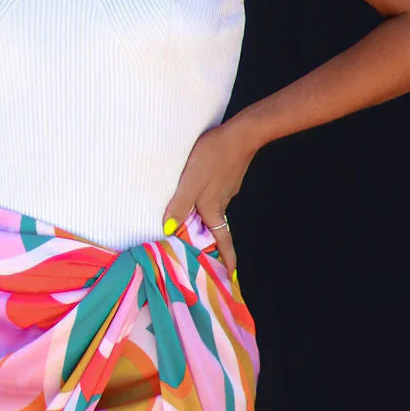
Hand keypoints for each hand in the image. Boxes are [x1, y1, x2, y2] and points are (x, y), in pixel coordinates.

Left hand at [162, 121, 259, 274]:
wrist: (240, 134)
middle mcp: (222, 202)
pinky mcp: (229, 175)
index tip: (232, 276)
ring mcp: (227, 188)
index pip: (222, 241)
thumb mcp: (190, 182)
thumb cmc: (212, 157)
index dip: (228, 259)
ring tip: (189, 214)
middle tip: (201, 248)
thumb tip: (169, 230)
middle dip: (210, 239)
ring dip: (205, 215)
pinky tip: (198, 185)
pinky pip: (215, 192)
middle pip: (216, 225)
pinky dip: (207, 196)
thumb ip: (179, 205)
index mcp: (213, 209)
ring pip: (214, 207)